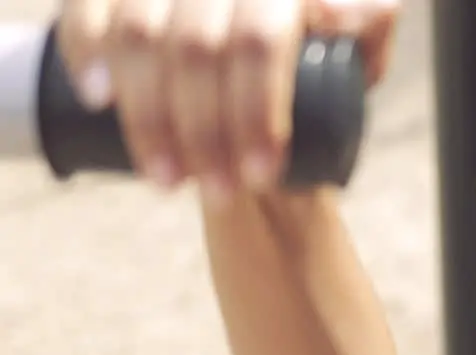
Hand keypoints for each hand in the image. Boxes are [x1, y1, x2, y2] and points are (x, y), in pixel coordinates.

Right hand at [55, 0, 397, 203]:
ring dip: (148, 118)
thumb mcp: (351, 43)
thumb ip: (366, 28)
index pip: (258, 43)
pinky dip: (87, 52)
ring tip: (166, 182)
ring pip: (140, 35)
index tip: (262, 175)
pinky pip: (88, 7)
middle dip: (204, 133)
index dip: (256, 112)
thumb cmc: (315, 53)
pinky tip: (98, 101)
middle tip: (218, 193)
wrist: (258, 53)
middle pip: (198, 49)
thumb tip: (342, 16)